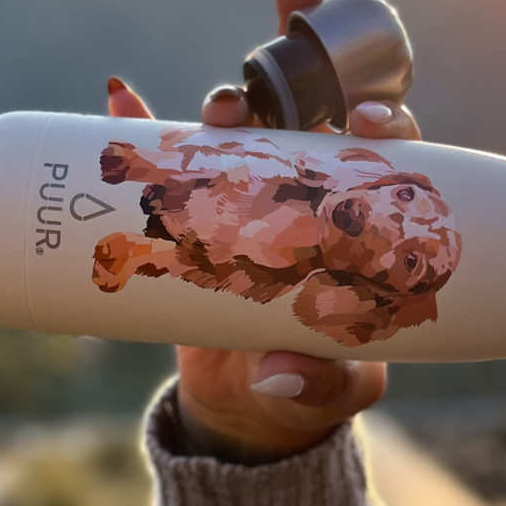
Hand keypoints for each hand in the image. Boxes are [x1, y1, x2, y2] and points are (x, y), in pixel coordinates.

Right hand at [107, 0, 420, 463]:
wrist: (250, 407)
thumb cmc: (312, 393)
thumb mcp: (329, 392)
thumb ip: (317, 383)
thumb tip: (278, 372)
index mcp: (359, 233)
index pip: (380, 160)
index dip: (382, 122)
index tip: (366, 118)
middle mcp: (308, 207)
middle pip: (305, 130)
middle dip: (286, 97)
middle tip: (258, 105)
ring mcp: (250, 211)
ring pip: (243, 140)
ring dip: (225, 110)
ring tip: (217, 110)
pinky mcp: (199, 227)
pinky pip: (171, 174)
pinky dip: (145, 137)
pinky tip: (122, 106)